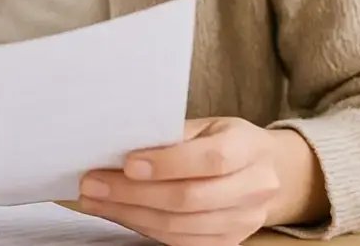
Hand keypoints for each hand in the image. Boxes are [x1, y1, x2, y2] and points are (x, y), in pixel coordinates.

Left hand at [78, 118, 301, 245]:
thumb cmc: (223, 140)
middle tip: (93, 184)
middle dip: (134, 193)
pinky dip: (145, 228)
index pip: (211, 159)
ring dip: (131, 214)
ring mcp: (246, 220)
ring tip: (95, 200)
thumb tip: (115, 146)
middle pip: (190, 198)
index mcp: (249, 147)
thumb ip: (169, 134)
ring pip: (182, 226)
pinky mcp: (231, 241)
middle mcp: (255, 186)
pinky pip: (182, 242)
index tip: (127, 164)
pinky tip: (119, 213)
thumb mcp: (205, 125)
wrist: (266, 170)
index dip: (167, 164)